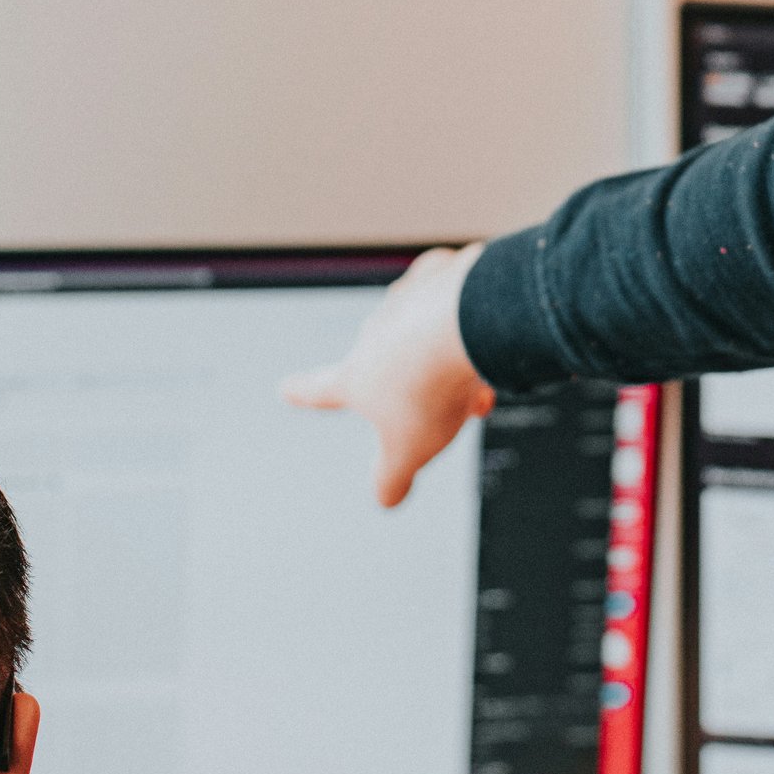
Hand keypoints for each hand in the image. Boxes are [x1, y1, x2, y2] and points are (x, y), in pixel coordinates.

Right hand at [282, 243, 495, 506]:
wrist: (466, 323)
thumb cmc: (430, 388)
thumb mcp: (410, 450)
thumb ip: (392, 476)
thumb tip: (386, 499)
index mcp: (359, 375)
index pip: (323, 389)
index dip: (304, 393)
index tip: (285, 388)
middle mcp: (377, 330)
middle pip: (389, 363)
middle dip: (416, 389)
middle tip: (455, 411)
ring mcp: (410, 298)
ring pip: (425, 331)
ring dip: (449, 360)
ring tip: (476, 380)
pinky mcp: (446, 274)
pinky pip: (451, 289)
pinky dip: (466, 307)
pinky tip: (488, 320)